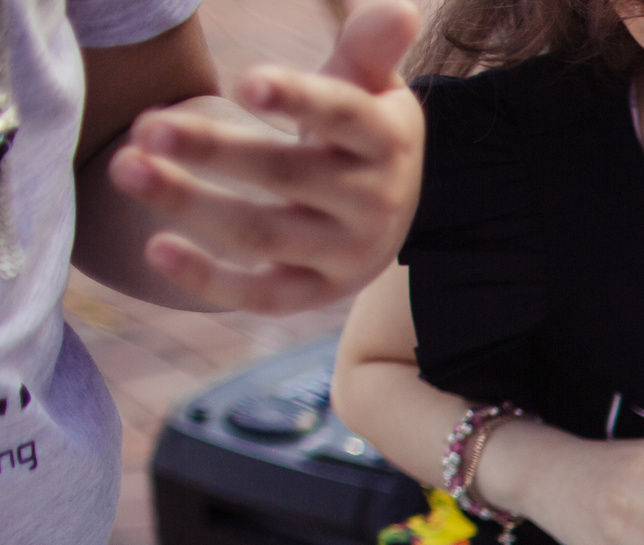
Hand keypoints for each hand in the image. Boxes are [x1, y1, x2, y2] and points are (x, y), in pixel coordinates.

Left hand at [107, 1, 424, 311]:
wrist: (382, 213)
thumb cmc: (356, 131)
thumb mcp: (370, 86)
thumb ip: (371, 46)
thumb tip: (399, 10)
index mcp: (385, 142)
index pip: (344, 118)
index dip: (298, 101)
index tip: (246, 83)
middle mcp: (373, 203)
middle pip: (288, 175)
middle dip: (214, 150)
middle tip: (146, 126)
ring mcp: (345, 254)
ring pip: (263, 234)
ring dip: (190, 204)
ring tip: (124, 167)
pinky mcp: (316, 293)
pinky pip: (262, 296)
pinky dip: (208, 281)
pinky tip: (155, 248)